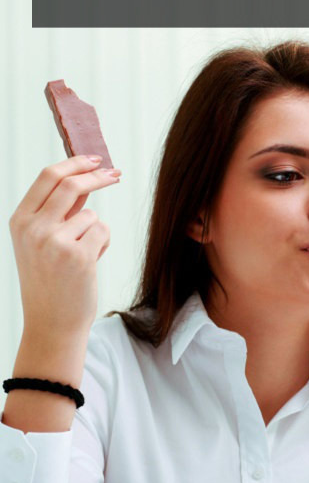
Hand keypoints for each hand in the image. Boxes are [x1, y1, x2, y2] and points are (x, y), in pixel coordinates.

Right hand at [9, 155, 120, 339]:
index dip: (75, 163)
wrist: (52, 323)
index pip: (48, 176)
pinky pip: (103, 231)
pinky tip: (90, 263)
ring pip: (91, 214)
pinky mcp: (79, 256)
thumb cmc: (50, 281)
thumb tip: (81, 178)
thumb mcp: (41, 242)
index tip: (95, 159)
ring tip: (84, 255)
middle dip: (98, 176)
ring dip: (96, 230)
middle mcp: (33, 228)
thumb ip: (58, 211)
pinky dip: (103, 244)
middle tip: (115, 174)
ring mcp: (55, 242)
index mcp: (19, 220)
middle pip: (71, 184)